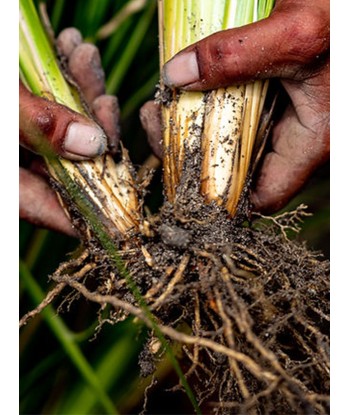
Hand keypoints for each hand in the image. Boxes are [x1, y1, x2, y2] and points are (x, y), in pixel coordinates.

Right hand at [20, 28, 120, 235]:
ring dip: (78, 91)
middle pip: (64, 163)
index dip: (90, 208)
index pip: (49, 209)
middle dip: (93, 128)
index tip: (126, 203)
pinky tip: (70, 46)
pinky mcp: (16, 115)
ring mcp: (13, 142)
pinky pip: (44, 103)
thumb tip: (92, 145)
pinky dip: (58, 75)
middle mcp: (9, 169)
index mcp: (3, 185)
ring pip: (59, 128)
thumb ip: (36, 125)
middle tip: (107, 101)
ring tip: (85, 55)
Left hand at [160, 0, 329, 213]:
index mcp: (312, 141)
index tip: (181, 169)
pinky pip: (234, 113)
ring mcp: (281, 118)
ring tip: (163, 104)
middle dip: (191, 152)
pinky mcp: (272, 98)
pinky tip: (184, 87)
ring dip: (193, 126)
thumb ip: (237, 56)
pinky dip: (206, 103)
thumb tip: (176, 76)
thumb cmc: (343, 19)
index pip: (263, 195)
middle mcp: (295, 137)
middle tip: (158, 120)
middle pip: (236, 167)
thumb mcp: (294, 35)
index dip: (222, 196)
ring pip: (230, 139)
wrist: (348, 3)